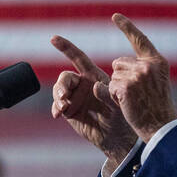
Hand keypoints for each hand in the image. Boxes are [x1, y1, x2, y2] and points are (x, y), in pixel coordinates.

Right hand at [50, 34, 135, 171]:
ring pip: (59, 90)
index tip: (53, 38)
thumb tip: (94, 87)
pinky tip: (58, 114)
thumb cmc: (122, 117)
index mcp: (94, 76)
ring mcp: (74, 98)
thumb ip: (107, 93)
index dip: (66, 47)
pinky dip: (56, 108)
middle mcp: (82, 84)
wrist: (118, 138)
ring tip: (63, 106)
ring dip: (58, 96)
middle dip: (62, 84)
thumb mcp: (118, 102)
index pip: (78, 58)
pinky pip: (57, 105)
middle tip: (64, 96)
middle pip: (65, 76)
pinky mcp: (69, 111)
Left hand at [106, 13, 176, 138]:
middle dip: (120, 77)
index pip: (139, 39)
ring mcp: (137, 75)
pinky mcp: (125, 86)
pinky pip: (109, 87)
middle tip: (136, 94)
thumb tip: (118, 62)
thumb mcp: (156, 81)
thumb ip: (143, 68)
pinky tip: (126, 104)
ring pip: (113, 76)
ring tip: (132, 100)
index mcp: (157, 61)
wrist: (161, 126)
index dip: (126, 26)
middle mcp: (148, 65)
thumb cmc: (157, 106)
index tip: (115, 16)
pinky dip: (113, 96)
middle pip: (118, 63)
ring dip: (117, 88)